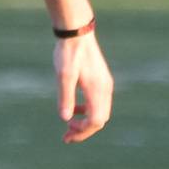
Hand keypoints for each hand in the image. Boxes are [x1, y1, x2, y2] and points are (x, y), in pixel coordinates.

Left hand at [55, 29, 112, 143]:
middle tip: (66, 137)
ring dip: (86, 122)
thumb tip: (65, 119)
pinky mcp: (102, 80)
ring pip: (101, 112)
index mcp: (97, 90)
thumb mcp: (64, 75)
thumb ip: (66, 97)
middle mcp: (105, 89)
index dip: (83, 131)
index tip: (67, 132)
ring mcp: (105, 84)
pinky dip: (88, 111)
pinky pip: (99, 103)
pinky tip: (74, 109)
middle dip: (84, 131)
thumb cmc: (69, 53)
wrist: (77, 32)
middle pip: (100, 120)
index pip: (96, 121)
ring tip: (69, 126)